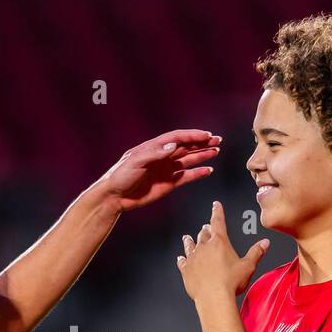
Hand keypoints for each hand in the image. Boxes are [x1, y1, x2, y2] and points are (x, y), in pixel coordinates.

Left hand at [94, 130, 220, 211]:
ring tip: (216, 151)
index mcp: (154, 147)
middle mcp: (162, 156)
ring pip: (188, 160)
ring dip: (202, 155)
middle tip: (217, 140)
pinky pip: (186, 176)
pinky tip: (207, 170)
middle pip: (186, 146)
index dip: (192, 136)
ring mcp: (166, 170)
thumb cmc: (120, 175)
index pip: (177, 138)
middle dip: (202, 143)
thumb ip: (155, 153)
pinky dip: (197, 173)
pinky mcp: (168, 183)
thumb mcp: (135, 161)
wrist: (114, 196)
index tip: (206, 135)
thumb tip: (174, 145)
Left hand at [177, 201, 269, 301]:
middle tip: (205, 227)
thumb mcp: (248, 266)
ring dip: (189, 241)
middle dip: (205, 229)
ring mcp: (194, 258)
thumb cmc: (231, 282)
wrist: (213, 297)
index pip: (218, 222)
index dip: (217, 212)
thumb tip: (265, 243)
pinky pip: (182, 262)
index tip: (215, 205)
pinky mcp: (186, 270)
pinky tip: (180, 258)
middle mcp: (204, 247)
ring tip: (187, 237)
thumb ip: (256, 252)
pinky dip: (182, 259)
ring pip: (190, 245)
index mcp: (220, 242)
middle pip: (204, 234)